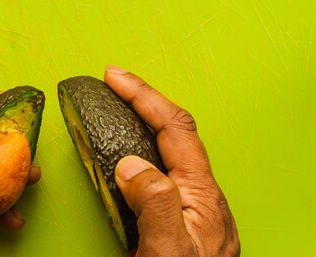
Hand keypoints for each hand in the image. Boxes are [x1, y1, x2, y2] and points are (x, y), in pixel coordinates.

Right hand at [105, 67, 239, 256]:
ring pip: (169, 149)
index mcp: (200, 194)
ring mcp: (190, 206)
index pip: (174, 128)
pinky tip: (128, 154)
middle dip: (144, 99)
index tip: (115, 77)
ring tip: (121, 106)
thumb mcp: (168, 251)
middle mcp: (199, 194)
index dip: (144, 95)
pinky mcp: (178, 218)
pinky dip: (141, 150)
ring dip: (144, 121)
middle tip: (115, 82)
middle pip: (175, 131)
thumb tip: (131, 164)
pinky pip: (161, 171)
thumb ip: (155, 203)